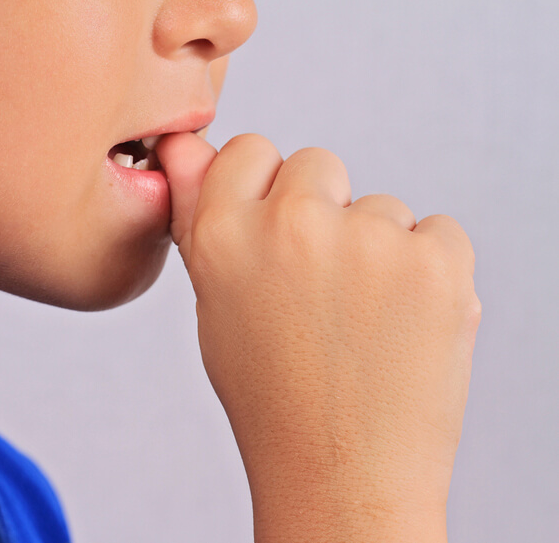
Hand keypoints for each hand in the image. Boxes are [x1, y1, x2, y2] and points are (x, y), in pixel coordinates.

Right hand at [159, 133, 480, 541]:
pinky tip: (400, 321)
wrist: (342, 473)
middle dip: (320, 208)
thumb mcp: (213, 304)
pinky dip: (426, 269)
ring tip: (360, 321)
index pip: (247, 149)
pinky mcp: (435, 260)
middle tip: (319, 284)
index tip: (274, 227)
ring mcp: (368, 239)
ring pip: (379, 205)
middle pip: (317, 164)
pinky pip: (435, 232)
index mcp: (224, 234)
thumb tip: (186, 147)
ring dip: (375, 247)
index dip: (262, 188)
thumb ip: (201, 216)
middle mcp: (292, 225)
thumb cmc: (272, 397)